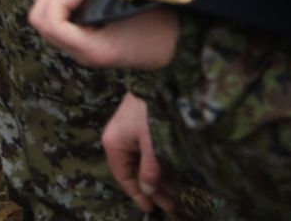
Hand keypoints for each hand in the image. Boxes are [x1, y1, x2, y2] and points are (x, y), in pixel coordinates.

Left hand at [27, 0, 181, 70]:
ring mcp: (77, 51)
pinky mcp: (78, 43)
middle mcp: (80, 54)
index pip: (51, 23)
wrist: (177, 50)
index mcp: (94, 50)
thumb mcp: (136, 8)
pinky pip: (54, 22)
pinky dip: (61, 5)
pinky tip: (84, 2)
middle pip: (39, 21)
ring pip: (42, 20)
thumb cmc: (161, 26)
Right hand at [102, 92, 171, 213]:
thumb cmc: (152, 114)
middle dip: (152, 188)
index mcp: (114, 143)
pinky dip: (159, 164)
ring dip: (158, 177)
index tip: (152, 209)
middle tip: (171, 204)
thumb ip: (150, 170)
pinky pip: (148, 151)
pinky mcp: (141, 124)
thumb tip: (148, 190)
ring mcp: (130, 131)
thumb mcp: (153, 146)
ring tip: (176, 192)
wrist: (161, 81)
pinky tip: (173, 173)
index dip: (138, 194)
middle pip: (133, 169)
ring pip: (142, 161)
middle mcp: (118, 138)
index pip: (123, 176)